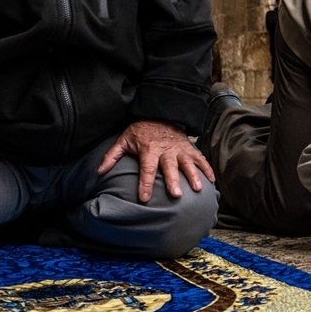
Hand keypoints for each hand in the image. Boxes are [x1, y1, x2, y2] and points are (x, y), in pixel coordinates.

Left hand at [99, 120, 215, 201]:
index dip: (145, 184)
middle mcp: (166, 150)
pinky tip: (211, 181)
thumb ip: (112, 156)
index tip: (145, 198)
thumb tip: (99, 172)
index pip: (147, 169)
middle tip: (176, 195)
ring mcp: (180, 149)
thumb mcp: (124, 140)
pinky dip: (207, 169)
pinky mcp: (189, 148)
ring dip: (193, 176)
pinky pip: (200, 158)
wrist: (160, 113)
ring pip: (188, 163)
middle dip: (173, 181)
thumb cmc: (141, 131)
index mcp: (149, 149)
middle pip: (170, 167)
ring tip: (198, 189)